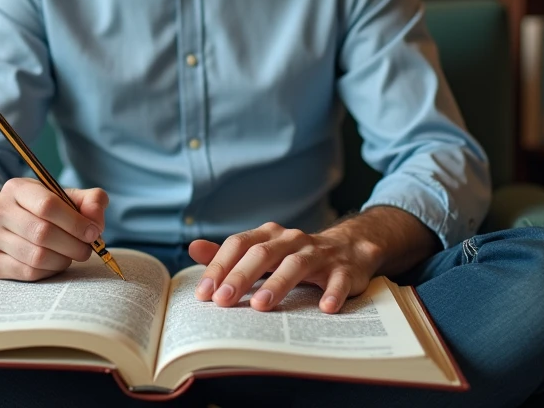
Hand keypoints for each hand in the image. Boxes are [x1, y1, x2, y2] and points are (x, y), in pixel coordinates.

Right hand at [0, 178, 108, 281]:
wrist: (5, 225)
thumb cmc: (42, 211)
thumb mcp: (65, 197)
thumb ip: (90, 202)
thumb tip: (96, 223)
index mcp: (16, 188)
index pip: (47, 205)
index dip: (75, 222)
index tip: (93, 232)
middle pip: (42, 233)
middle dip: (73, 245)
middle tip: (86, 249)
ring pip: (36, 256)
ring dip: (62, 260)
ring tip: (71, 255)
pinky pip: (27, 273)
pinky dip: (49, 271)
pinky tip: (54, 263)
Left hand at [188, 221, 378, 313]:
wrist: (349, 248)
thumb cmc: (295, 255)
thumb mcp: (263, 251)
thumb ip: (230, 253)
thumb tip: (193, 248)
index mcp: (269, 235)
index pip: (239, 245)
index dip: (220, 267)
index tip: (204, 293)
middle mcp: (292, 239)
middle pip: (263, 254)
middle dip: (240, 277)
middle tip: (223, 301)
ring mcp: (319, 253)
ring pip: (296, 265)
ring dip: (278, 284)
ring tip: (261, 305)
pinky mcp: (343, 270)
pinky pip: (338, 280)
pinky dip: (332, 293)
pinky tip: (325, 308)